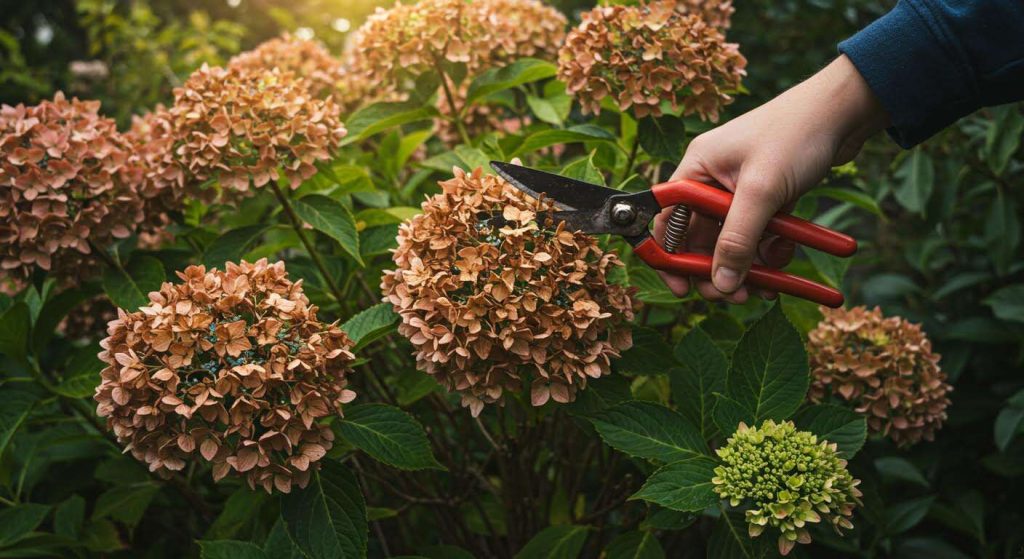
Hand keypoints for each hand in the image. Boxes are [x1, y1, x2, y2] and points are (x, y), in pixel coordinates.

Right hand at [654, 55, 887, 302]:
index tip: (681, 287)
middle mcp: (712, 180)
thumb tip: (721, 285)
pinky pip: (759, 234)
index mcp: (696, 169)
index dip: (668, 255)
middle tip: (733, 295)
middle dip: (716, 269)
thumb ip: (738, 240)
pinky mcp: (767, 197)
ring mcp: (740, 190)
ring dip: (748, 266)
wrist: (844, 111)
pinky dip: (769, 251)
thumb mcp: (761, 191)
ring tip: (765, 287)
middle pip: (701, 237)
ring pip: (733, 241)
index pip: (667, 219)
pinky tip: (784, 259)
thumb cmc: (796, 135)